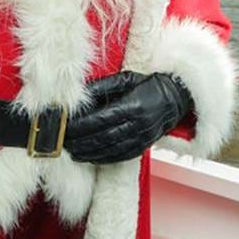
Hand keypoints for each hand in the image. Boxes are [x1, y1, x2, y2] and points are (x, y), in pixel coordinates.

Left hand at [64, 71, 193, 163]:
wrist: (175, 99)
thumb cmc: (148, 86)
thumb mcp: (126, 79)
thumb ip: (103, 87)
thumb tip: (80, 95)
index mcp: (134, 105)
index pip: (102, 118)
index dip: (82, 125)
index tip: (66, 126)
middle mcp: (139, 124)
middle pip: (104, 136)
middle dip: (81, 140)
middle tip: (63, 141)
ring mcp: (142, 137)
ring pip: (111, 149)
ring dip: (89, 153)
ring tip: (72, 152)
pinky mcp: (143, 146)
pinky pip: (121, 156)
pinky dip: (103, 158)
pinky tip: (89, 157)